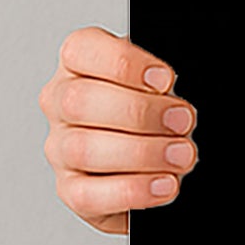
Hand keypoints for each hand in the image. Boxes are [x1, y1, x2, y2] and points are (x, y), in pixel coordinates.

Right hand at [40, 28, 197, 234]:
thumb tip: (177, 93)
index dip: (123, 63)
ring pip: (84, 149)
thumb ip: (162, 81)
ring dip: (142, 153)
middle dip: (140, 112)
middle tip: (183, 120)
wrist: (158, 162)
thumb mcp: (163, 85)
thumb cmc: (158, 114)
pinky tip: (164, 185)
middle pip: (80, 101)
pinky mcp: (70, 190)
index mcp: (80, 66)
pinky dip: (133, 190)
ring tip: (181, 155)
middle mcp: (62, 104)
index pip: (81, 50)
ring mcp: (61, 148)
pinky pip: (89, 195)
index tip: (165, 79)